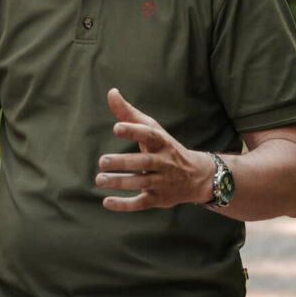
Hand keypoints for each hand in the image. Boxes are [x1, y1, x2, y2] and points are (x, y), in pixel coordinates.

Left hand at [95, 88, 212, 211]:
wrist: (196, 177)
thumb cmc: (165, 147)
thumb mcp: (152, 129)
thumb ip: (129, 113)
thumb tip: (111, 92)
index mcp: (161, 142)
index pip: (148, 135)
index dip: (133, 131)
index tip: (116, 127)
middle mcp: (163, 162)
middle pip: (144, 162)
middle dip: (123, 162)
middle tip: (102, 161)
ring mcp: (161, 182)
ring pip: (141, 183)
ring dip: (120, 182)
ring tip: (99, 179)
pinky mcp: (158, 199)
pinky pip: (141, 203)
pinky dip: (125, 204)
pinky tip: (106, 202)